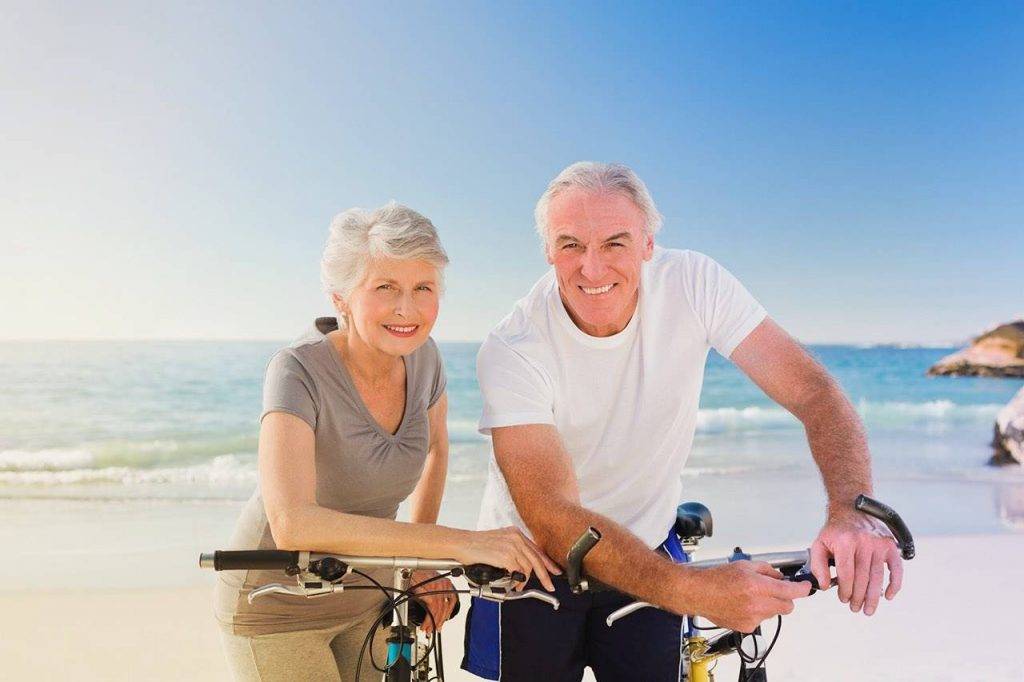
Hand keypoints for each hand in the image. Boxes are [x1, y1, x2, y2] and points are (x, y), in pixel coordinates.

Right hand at [410, 570, 457, 633]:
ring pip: (439, 610)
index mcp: (445, 582)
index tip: (443, 620)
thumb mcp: (429, 583)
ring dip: (433, 622)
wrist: (408, 568)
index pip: (452, 601)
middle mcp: (443, 584)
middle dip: (439, 620)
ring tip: (427, 629)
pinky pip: (431, 609)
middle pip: (445, 607)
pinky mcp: (430, 592)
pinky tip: (425, 624)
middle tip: (434, 629)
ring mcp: (437, 588)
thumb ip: (433, 594)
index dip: (447, 613)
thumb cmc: (416, 574)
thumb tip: (433, 607)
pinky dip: (428, 619)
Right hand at [456, 526, 561, 590]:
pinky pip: (518, 572)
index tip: (554, 571)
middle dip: (545, 575)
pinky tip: (514, 584)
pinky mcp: (505, 556)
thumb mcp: (498, 543)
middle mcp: (516, 537)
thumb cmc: (475, 546)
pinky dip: (518, 581)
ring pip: (528, 568)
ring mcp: (511, 546)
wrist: (461, 543)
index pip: (536, 550)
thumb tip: (522, 568)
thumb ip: (512, 551)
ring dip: (526, 580)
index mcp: (515, 533)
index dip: (547, 563)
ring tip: (519, 586)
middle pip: (537, 559)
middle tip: (550, 586)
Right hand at [685, 561, 812, 632]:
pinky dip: (757, 613)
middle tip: (775, 590)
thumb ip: (767, 570)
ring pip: (774, 613)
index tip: (806, 587)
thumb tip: (780, 577)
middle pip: (787, 606)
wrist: (699, 593)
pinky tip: (743, 605)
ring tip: (750, 596)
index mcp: (757, 586)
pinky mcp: (747, 627)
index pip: (791, 591)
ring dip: (769, 605)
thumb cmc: (717, 578)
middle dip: (785, 598)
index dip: (802, 589)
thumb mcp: (745, 565)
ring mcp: (753, 618)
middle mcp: (757, 604)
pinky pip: (761, 620)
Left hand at [808, 509, 902, 615]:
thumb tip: (824, 586)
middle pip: (862, 578)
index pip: (846, 574)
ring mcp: (879, 544)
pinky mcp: (890, 545)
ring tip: (868, 609)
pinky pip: (896, 569)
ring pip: (878, 577)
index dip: (845, 590)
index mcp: (845, 542)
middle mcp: (863, 542)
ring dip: (874, 597)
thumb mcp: (819, 544)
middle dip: (858, 597)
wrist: (851, 508)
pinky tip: (888, 596)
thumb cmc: (835, 531)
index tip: (843, 599)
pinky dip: (894, 584)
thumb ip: (818, 565)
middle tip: (855, 608)